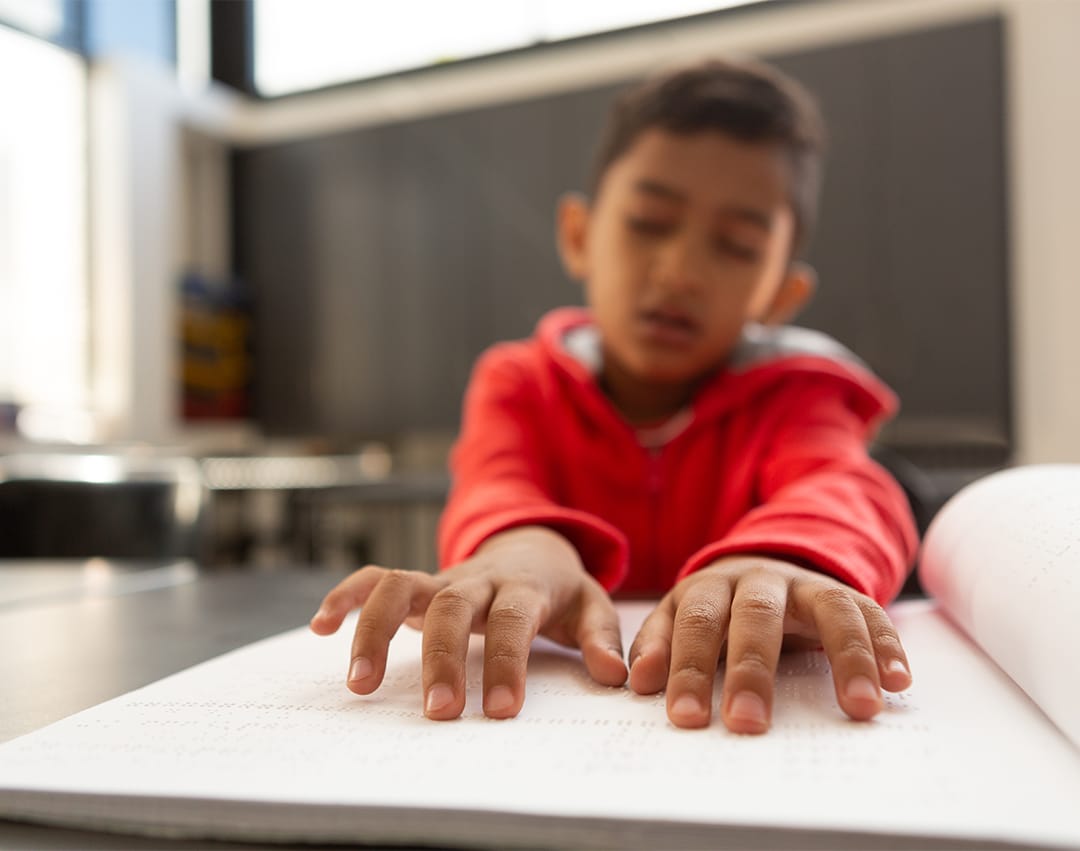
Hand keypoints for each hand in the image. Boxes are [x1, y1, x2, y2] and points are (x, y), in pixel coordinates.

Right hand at [310, 526, 626, 719]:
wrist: (533, 544)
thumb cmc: (560, 589)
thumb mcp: (591, 607)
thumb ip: (601, 638)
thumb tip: (615, 676)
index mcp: (525, 587)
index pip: (513, 621)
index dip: (506, 662)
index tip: (501, 712)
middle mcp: (478, 579)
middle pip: (451, 606)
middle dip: (440, 658)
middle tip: (439, 714)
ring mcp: (443, 578)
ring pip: (400, 585)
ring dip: (374, 628)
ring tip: (359, 685)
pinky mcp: (419, 583)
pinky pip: (375, 577)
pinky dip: (345, 595)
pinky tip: (319, 626)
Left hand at [628, 556, 912, 733]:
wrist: (759, 566)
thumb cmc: (713, 609)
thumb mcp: (676, 618)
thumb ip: (656, 645)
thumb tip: (638, 682)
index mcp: (710, 586)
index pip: (697, 623)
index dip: (688, 668)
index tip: (686, 718)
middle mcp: (759, 580)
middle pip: (756, 617)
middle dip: (752, 671)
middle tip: (747, 723)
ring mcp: (806, 584)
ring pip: (829, 609)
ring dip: (847, 656)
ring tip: (860, 708)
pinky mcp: (845, 593)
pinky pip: (871, 612)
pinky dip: (886, 644)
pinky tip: (898, 681)